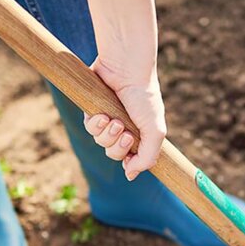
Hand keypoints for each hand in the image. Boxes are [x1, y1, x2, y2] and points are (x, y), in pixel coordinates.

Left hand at [83, 56, 166, 180]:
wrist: (126, 69)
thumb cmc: (143, 97)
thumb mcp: (155, 131)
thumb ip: (148, 157)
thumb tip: (130, 176)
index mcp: (141, 133)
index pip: (131, 159)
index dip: (129, 163)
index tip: (130, 158)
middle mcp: (124, 128)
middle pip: (113, 154)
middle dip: (118, 147)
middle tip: (125, 134)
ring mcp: (108, 119)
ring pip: (100, 142)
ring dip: (107, 135)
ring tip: (114, 120)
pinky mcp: (93, 110)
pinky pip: (89, 128)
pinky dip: (95, 125)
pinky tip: (102, 115)